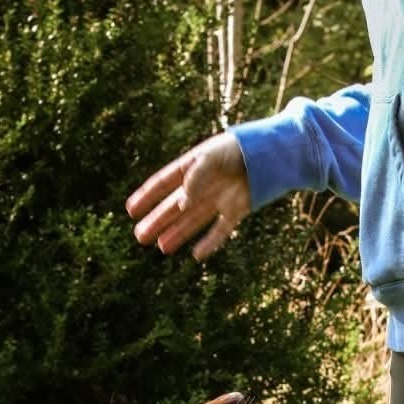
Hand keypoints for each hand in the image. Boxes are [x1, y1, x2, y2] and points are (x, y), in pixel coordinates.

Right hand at [126, 132, 250, 261]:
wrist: (272, 153)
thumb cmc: (240, 148)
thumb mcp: (214, 155)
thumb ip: (197, 174)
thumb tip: (183, 199)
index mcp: (194, 166)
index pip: (165, 182)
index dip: (147, 196)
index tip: (130, 210)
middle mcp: (203, 185)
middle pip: (175, 206)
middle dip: (157, 220)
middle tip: (140, 237)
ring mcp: (219, 198)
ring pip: (193, 220)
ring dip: (177, 233)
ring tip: (160, 247)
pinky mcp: (236, 210)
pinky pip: (220, 230)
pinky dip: (210, 243)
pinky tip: (197, 255)